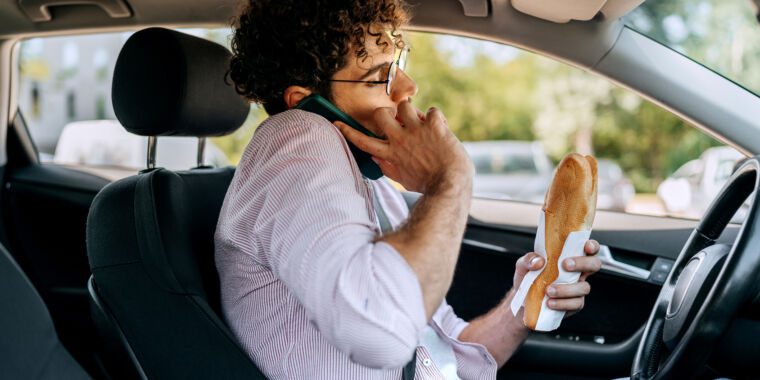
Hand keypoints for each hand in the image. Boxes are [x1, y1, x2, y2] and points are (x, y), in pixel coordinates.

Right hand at [334, 101, 472, 192]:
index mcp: (391, 153)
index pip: (364, 141)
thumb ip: (388, 168)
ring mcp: (417, 130)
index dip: (348, 131)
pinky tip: (441, 128)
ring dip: (413, 112)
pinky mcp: (434, 125)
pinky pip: (432, 110)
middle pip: (380, 113)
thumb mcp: (403, 180)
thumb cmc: (427, 184)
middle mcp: (400, 139)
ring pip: (405, 105)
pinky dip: (437, 118)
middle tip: (396, 119)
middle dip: (386, 112)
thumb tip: (375, 158)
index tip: (337, 123)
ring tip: (421, 123)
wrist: (451, 184)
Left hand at [512, 239, 600, 316]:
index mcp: (570, 257)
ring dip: (567, 289)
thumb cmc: (528, 278)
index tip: (586, 246)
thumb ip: (529, 259)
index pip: (589, 248)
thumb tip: (539, 261)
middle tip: (565, 265)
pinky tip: (550, 303)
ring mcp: (578, 288)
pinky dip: (563, 303)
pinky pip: (576, 303)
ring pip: (584, 287)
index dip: (592, 246)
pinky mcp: (574, 304)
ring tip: (549, 290)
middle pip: (594, 265)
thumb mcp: (523, 265)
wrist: (524, 301)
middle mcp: (578, 272)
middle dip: (583, 264)